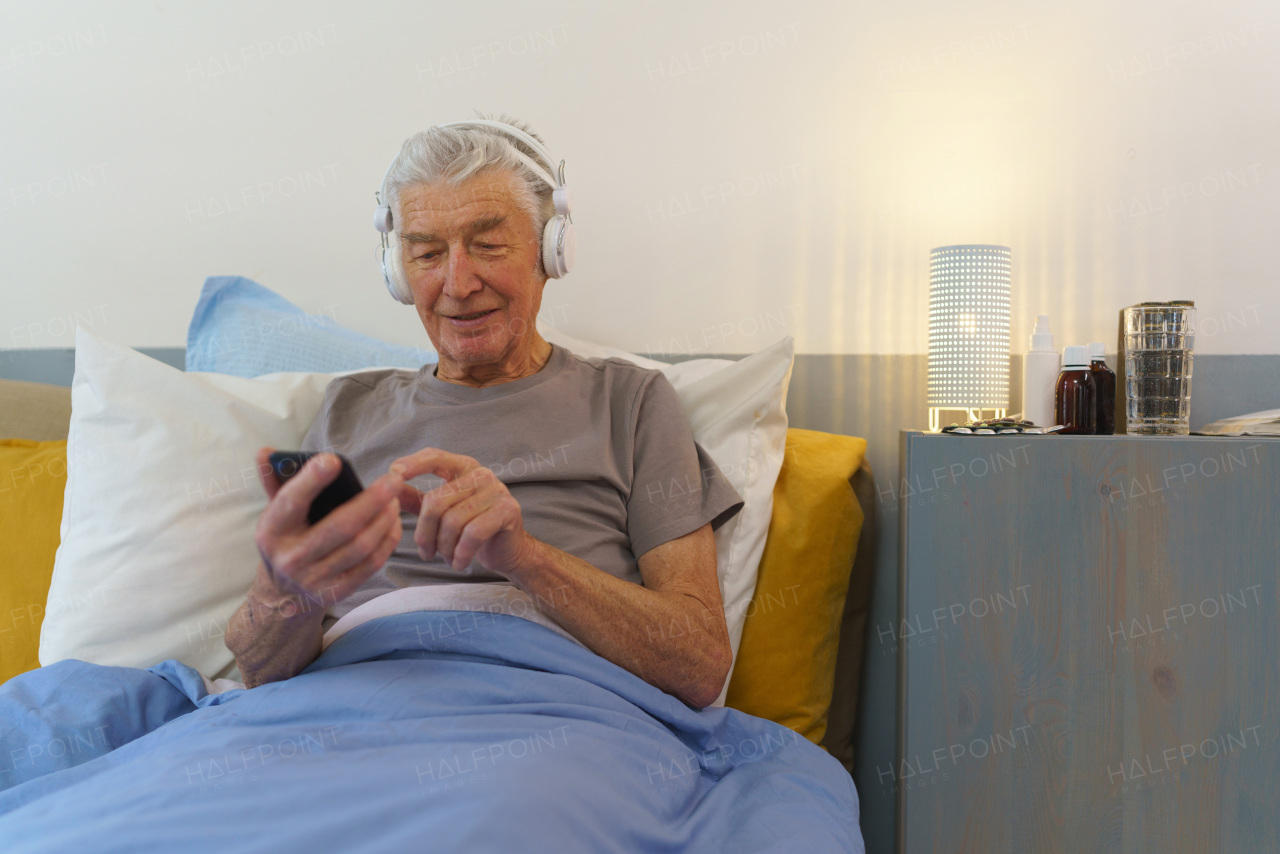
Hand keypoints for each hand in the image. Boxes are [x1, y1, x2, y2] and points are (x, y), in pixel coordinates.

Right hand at [252, 447, 403, 609]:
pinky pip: (371, 564)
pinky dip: (387, 541)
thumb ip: (273, 481)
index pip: (290, 502)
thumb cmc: (286, 540)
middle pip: (339, 526)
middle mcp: (291, 557)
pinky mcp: (336, 592)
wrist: (283, 594)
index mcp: (271, 530)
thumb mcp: (274, 513)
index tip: (333, 460)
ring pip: (360, 546)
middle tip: (393, 479)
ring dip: (384, 519)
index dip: (311, 480)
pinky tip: (393, 523)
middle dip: (372, 500)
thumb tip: (265, 452)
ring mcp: (314, 578)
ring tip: (395, 499)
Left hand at [390, 448, 534, 576]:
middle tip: (425, 553)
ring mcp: (497, 490)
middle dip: (425, 533)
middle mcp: (481, 474)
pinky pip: (473, 534)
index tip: (392, 473)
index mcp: (463, 468)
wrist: (509, 550)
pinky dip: (461, 553)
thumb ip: (416, 499)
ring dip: (444, 547)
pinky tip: (459, 562)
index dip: (413, 464)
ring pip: (453, 521)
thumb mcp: (441, 512)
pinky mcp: (507, 510)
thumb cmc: (472, 528)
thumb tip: (387, 486)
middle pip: (436, 501)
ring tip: (446, 558)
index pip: (435, 457)